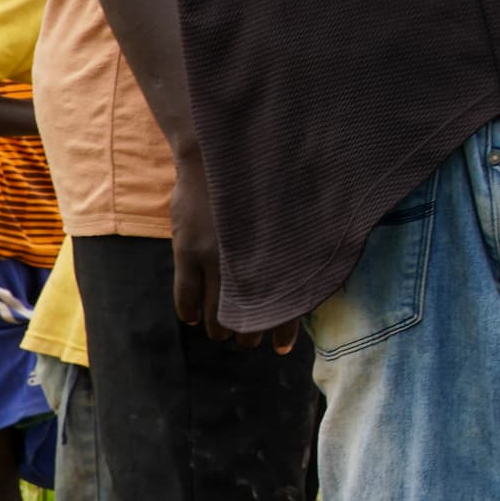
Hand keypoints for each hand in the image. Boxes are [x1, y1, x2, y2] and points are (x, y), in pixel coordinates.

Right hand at [170, 143, 294, 352]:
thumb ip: (295, 241)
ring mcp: (215, 256)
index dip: (282, 328)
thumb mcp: (291, 208)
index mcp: (280, 251)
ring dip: (219, 326)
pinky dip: (189, 310)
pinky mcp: (188, 250)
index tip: (281, 347)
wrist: (219, 154)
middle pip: (248, 310)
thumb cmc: (263, 179)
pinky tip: (193, 319)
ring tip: (223, 335)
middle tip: (249, 342)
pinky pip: (186, 292)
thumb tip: (313, 267)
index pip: (284, 301)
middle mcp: (249, 258)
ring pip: (214, 308)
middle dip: (249, 331)